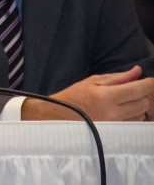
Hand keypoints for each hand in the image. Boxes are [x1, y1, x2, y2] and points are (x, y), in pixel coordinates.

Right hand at [22, 66, 153, 120]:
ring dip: (138, 106)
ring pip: (141, 114)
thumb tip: (136, 71)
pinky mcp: (115, 133)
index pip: (137, 89)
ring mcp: (115, 125)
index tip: (150, 80)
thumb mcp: (92, 81)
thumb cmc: (74, 96)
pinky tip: (122, 110)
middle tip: (133, 89)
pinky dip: (133, 115)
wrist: (60, 116)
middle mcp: (113, 113)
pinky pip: (133, 123)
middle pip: (143, 103)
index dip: (148, 84)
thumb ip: (117, 77)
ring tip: (124, 101)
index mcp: (106, 97)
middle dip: (142, 94)